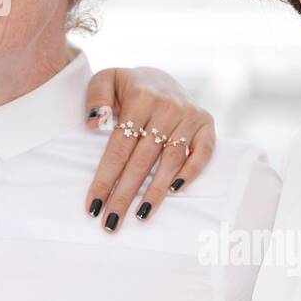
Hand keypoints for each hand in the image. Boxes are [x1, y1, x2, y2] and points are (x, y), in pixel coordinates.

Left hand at [82, 67, 215, 231]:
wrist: (160, 78)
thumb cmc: (127, 87)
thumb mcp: (106, 80)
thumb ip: (96, 97)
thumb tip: (95, 123)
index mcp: (140, 97)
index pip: (119, 147)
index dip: (105, 179)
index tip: (93, 205)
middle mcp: (167, 107)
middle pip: (142, 160)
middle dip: (125, 195)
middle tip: (112, 222)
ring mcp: (189, 116)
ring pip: (170, 161)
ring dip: (155, 192)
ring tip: (140, 216)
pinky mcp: (206, 123)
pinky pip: (202, 153)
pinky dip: (190, 173)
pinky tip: (174, 192)